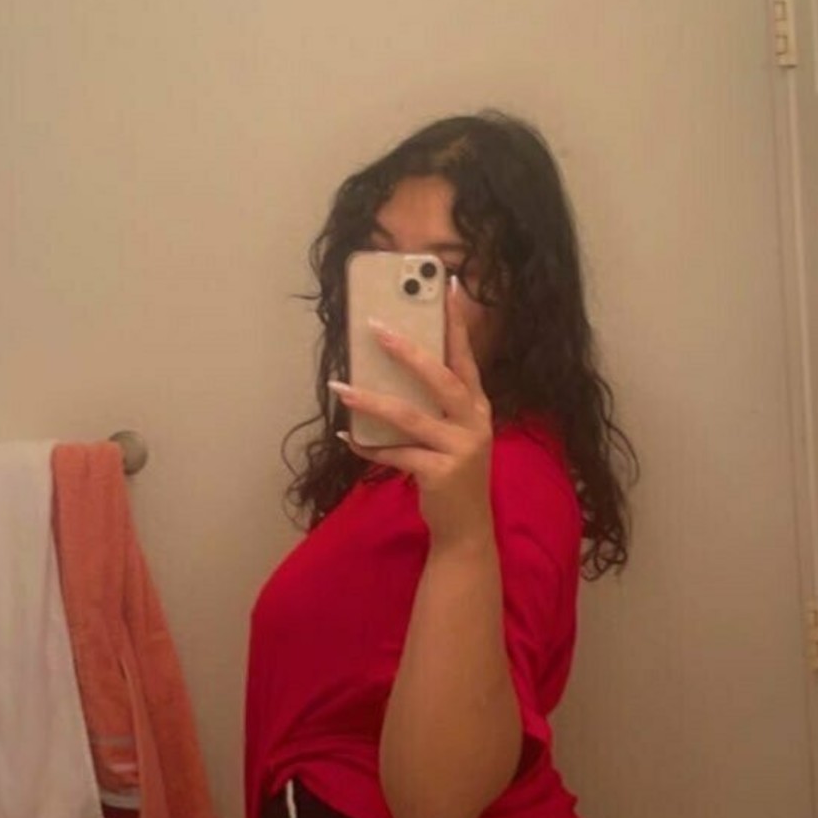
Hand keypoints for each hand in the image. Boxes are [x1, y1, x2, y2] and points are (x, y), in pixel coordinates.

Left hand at [329, 280, 494, 550]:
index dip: (457, 323)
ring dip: (371, 401)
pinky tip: (346, 437)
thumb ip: (433, 407)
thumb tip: (387, 374)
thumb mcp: (453, 435)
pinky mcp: (441, 473)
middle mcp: (474, 423)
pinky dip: (368, 445)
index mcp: (477, 407)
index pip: (466, 357)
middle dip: (408, 350)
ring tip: (340, 388)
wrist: (466, 530)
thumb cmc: (453, 474)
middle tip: (377, 328)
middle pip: (441, 378)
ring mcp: (460, 449)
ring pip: (410, 415)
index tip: (448, 286)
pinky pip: (395, 453)